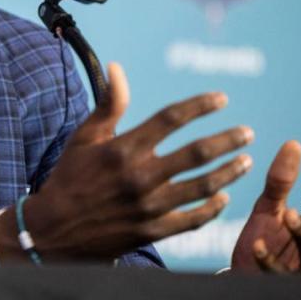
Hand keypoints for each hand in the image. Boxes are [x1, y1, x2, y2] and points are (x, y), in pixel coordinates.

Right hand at [0, 62, 253, 261]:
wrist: (53, 230)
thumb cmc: (69, 176)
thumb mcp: (84, 137)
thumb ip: (109, 104)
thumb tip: (117, 67)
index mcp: (122, 149)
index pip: (170, 119)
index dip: (200, 106)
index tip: (221, 99)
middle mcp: (139, 177)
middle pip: (196, 153)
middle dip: (227, 140)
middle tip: (247, 133)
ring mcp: (148, 207)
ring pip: (202, 187)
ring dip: (229, 172)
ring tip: (246, 161)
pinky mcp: (152, 232)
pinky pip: (193, 220)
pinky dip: (213, 208)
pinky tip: (224, 196)